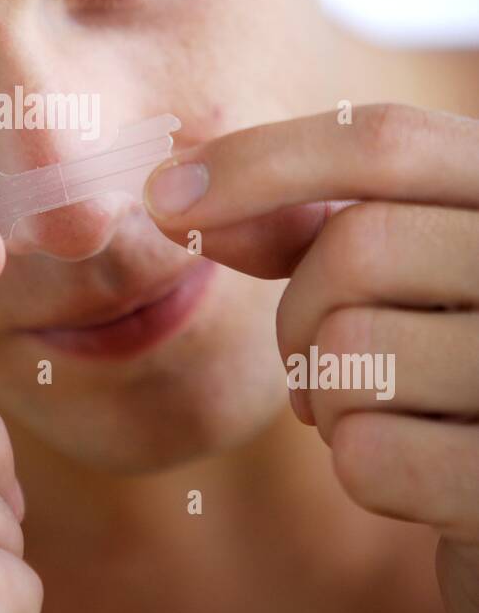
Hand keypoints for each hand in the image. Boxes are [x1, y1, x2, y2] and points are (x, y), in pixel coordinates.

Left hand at [143, 103, 478, 612]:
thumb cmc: (450, 373)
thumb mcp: (404, 275)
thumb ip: (311, 226)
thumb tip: (175, 199)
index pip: (384, 141)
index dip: (259, 161)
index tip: (162, 198)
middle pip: (356, 248)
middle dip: (299, 311)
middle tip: (319, 358)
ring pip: (352, 351)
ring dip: (329, 395)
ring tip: (381, 411)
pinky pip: (369, 456)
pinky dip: (360, 467)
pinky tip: (411, 471)